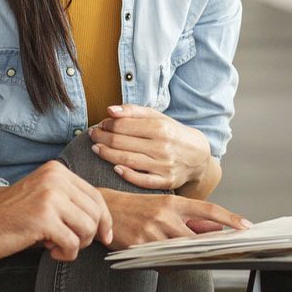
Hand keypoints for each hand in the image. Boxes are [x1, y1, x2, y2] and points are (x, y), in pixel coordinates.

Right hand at [0, 160, 112, 261]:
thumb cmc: (8, 217)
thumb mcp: (42, 198)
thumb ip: (68, 201)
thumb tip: (102, 220)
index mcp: (57, 171)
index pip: (96, 195)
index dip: (104, 219)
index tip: (105, 236)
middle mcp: (56, 178)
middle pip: (96, 212)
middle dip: (90, 235)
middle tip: (71, 244)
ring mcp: (50, 196)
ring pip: (88, 228)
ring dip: (77, 245)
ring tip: (56, 246)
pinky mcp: (43, 218)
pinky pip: (72, 243)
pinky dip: (66, 254)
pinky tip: (49, 251)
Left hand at [89, 105, 211, 190]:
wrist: (198, 157)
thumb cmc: (173, 134)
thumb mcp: (158, 117)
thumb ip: (134, 111)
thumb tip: (110, 110)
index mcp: (160, 127)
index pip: (124, 125)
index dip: (107, 124)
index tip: (100, 124)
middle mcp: (162, 146)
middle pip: (122, 142)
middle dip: (102, 138)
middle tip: (93, 136)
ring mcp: (164, 166)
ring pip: (127, 160)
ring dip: (107, 154)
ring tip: (96, 148)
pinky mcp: (165, 182)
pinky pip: (141, 180)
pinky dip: (126, 174)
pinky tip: (114, 167)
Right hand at [101, 189, 251, 249]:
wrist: (105, 208)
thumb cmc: (138, 207)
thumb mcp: (165, 206)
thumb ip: (191, 219)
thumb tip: (217, 229)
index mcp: (174, 202)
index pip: (208, 209)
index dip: (230, 218)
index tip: (246, 226)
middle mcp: (165, 215)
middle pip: (197, 238)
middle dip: (211, 248)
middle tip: (225, 254)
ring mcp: (152, 232)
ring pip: (181, 253)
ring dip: (188, 258)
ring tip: (190, 257)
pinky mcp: (139, 247)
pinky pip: (162, 263)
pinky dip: (168, 265)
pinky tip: (165, 261)